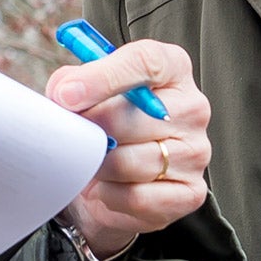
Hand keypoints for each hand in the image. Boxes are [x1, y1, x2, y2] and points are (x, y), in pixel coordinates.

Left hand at [45, 38, 210, 256]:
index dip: (102, 78)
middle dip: (91, 130)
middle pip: (130, 117)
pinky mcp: (191, 191)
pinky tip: (107, 187)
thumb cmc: (106, 122)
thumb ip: (71, 81)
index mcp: (172, 69)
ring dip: (99, 166)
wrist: (117, 175)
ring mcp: (196, 151)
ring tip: (94, 161)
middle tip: (75, 135)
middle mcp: (192, 107)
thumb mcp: (86, 91)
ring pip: (128, 161)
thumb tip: (65, 91)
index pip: (146, 62)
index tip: (67, 95)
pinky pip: (137, 197)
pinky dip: (111, 195)